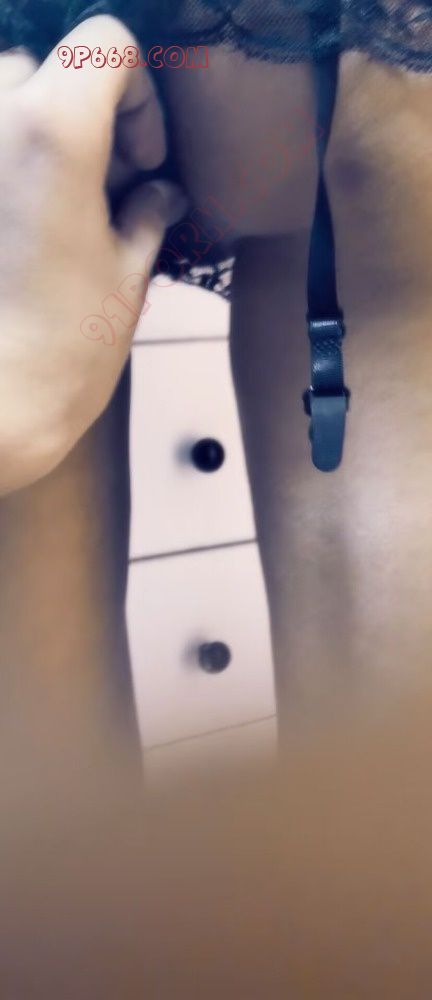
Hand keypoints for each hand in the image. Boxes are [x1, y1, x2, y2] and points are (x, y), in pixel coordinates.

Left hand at [0, 15, 185, 493]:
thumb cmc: (66, 347)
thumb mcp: (127, 273)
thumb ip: (146, 212)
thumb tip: (158, 192)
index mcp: (54, 128)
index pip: (105, 43)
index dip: (139, 94)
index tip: (142, 160)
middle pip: (44, 69)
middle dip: (84, 116)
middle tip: (107, 187)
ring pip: (0, 103)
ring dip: (36, 136)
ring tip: (63, 208)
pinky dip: (8, 174)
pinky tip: (25, 230)